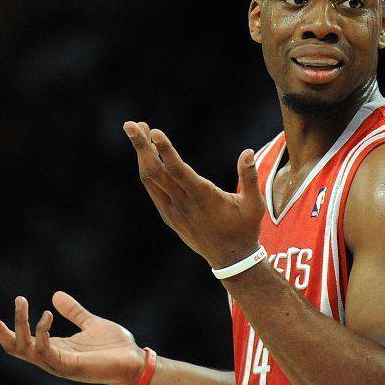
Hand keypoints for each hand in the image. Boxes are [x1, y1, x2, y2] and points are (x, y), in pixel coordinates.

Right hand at [0, 291, 144, 384]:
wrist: (135, 362)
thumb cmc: (114, 347)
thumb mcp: (90, 322)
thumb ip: (74, 311)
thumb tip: (56, 295)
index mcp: (52, 346)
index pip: (18, 339)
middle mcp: (49, 357)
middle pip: (12, 345)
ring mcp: (57, 364)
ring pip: (25, 348)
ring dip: (19, 325)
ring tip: (20, 299)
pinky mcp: (69, 367)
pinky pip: (47, 352)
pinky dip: (43, 334)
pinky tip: (46, 315)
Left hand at [123, 121, 264, 268]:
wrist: (230, 259)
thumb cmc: (244, 229)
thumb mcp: (254, 205)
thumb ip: (250, 178)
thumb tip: (248, 151)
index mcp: (203, 197)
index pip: (178, 171)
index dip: (165, 151)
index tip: (155, 132)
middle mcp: (183, 203)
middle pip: (156, 172)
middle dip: (141, 147)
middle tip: (130, 124)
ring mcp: (173, 210)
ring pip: (150, 179)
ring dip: (142, 154)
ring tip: (138, 130)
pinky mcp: (169, 215)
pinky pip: (153, 189)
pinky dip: (147, 169)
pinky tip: (147, 153)